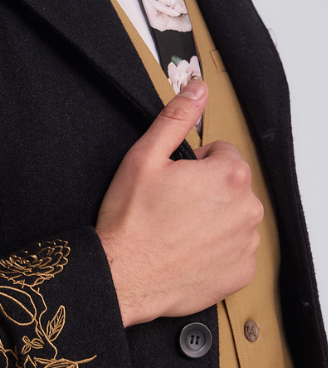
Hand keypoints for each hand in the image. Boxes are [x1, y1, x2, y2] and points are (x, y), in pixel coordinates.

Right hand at [94, 79, 262, 326]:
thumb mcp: (142, 159)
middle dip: (206, 196)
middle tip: (170, 212)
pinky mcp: (239, 272)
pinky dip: (216, 256)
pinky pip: (235, 255)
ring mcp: (245, 243)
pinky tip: (187, 257)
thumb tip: (197, 89)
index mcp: (229, 175)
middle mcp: (247, 208)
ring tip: (176, 236)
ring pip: (233, 221)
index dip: (193, 168)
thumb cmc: (128, 223)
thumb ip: (175, 119)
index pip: (223, 156)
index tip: (171, 186)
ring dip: (212, 225)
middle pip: (231, 189)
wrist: (120, 279)